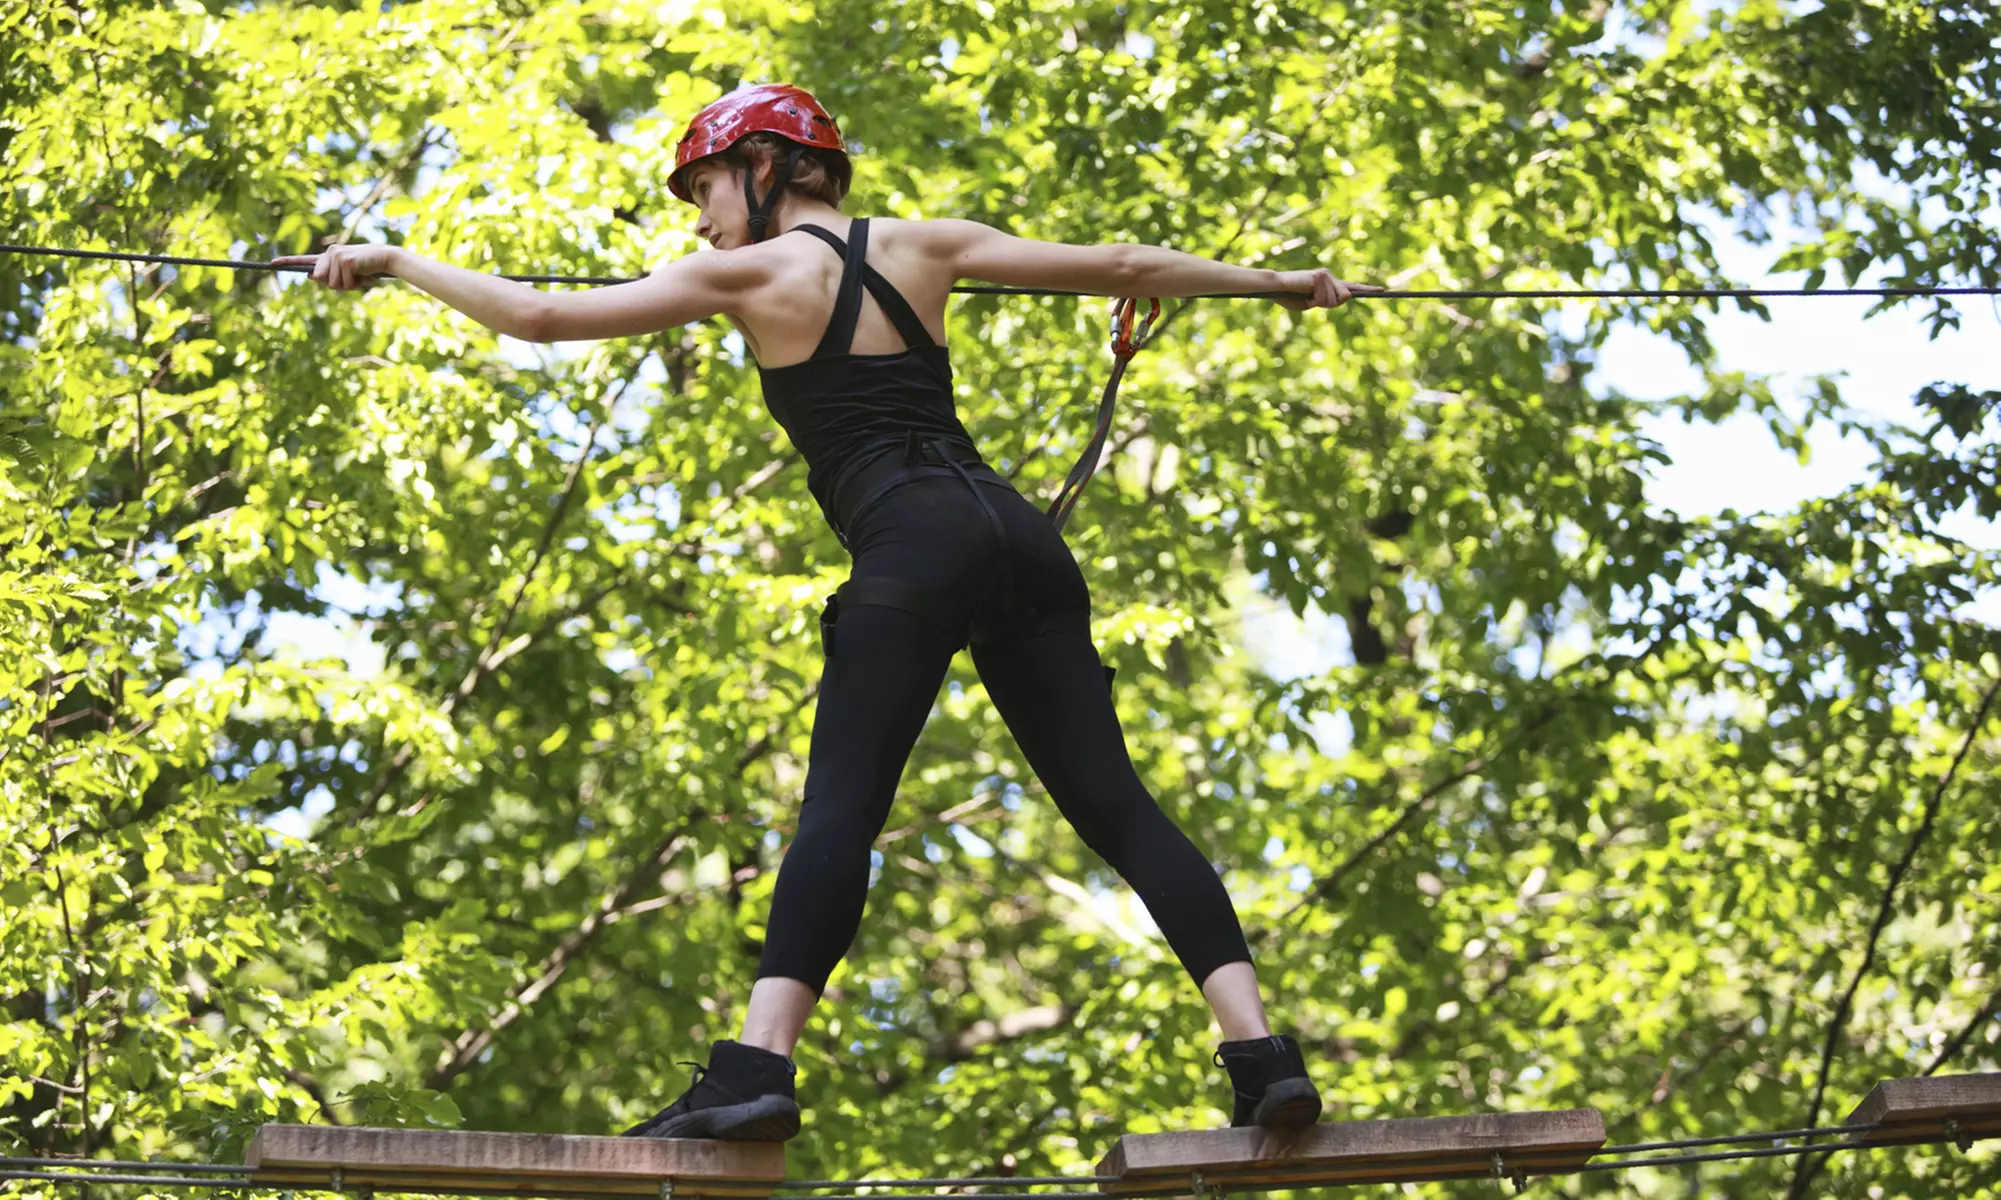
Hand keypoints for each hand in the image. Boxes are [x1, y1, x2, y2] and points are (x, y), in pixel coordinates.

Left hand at [271, 243, 401, 290]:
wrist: (386, 258)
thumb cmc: (368, 268)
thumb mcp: (348, 274)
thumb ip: (330, 276)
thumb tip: (311, 276)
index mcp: (328, 256)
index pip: (305, 259)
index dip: (288, 261)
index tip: (272, 262)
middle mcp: (329, 252)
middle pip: (320, 279)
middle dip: (335, 284)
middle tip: (351, 279)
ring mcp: (336, 255)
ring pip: (332, 284)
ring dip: (347, 286)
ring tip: (359, 276)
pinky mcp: (345, 260)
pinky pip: (343, 282)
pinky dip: (354, 284)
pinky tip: (363, 275)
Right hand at [1275, 267, 1382, 309]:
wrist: (1275, 288)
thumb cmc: (1289, 297)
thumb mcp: (1311, 304)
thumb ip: (1327, 302)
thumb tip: (1346, 295)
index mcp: (1328, 283)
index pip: (1350, 286)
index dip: (1366, 288)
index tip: (1382, 289)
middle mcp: (1330, 276)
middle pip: (1345, 297)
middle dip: (1331, 303)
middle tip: (1312, 300)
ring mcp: (1326, 274)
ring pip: (1336, 299)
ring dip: (1320, 302)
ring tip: (1306, 295)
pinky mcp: (1321, 275)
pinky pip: (1326, 296)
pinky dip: (1315, 299)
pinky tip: (1305, 291)